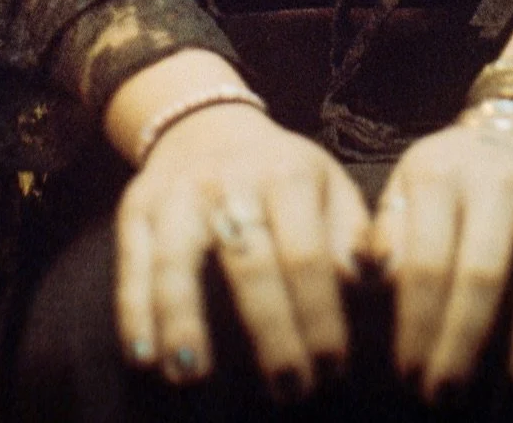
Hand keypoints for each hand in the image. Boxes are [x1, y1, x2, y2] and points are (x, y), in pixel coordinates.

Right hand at [113, 103, 369, 398]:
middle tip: (290, 390)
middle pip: (248, 262)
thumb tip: (380, 278)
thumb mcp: (326, 185)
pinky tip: (143, 356)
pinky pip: (132, 261)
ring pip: (177, 258)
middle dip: (271, 331)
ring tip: (192, 375)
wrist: (206, 123)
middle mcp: (230, 181)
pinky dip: (134, 309)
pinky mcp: (137, 208)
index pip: (306, 254)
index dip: (320, 315)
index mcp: (287, 175)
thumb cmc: (279, 174)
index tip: (334, 369)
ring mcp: (178, 194)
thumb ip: (354, 234)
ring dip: (183, 318)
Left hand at [369, 119, 512, 400]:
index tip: (410, 375)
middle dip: (465, 338)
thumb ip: (388, 238)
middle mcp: (496, 171)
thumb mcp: (408, 193)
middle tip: (452, 394)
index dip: (418, 323)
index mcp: (439, 171)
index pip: (426, 259)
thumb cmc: (452, 183)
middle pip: (484, 267)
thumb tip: (372, 280)